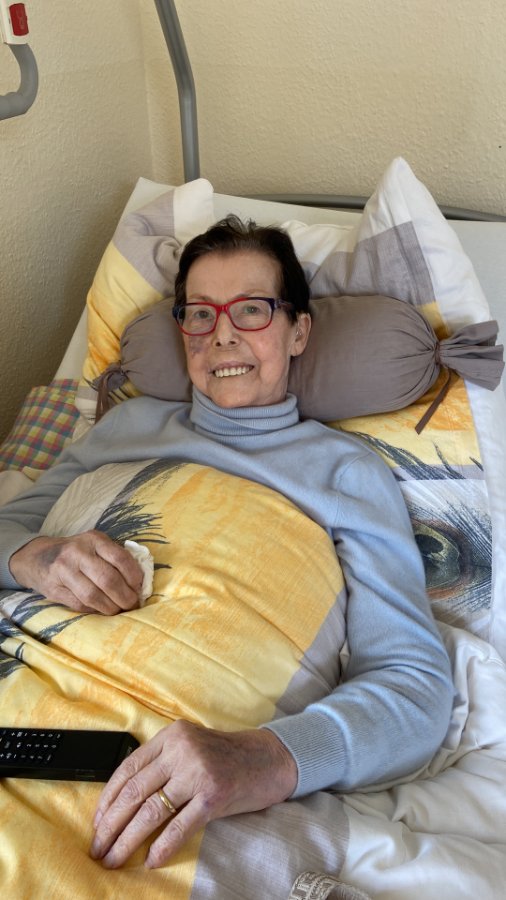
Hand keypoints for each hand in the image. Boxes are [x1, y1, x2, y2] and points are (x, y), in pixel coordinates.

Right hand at [9, 531, 143, 614]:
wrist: (38, 557)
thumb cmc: (76, 552)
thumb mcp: (95, 545)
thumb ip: (115, 557)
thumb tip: (139, 583)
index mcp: (93, 539)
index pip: (120, 558)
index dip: (134, 576)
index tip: (139, 587)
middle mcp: (77, 553)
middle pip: (108, 580)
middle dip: (125, 596)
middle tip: (133, 604)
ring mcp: (63, 571)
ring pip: (93, 596)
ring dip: (111, 607)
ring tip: (119, 610)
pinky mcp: (54, 589)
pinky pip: (80, 605)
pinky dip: (95, 610)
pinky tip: (102, 609)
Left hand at [89, 720, 297, 868]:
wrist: (269, 759)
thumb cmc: (228, 758)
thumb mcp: (191, 749)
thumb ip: (163, 764)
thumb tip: (123, 804)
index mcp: (172, 736)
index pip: (128, 768)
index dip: (107, 799)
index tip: (97, 823)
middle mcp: (182, 750)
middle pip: (134, 791)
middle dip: (110, 825)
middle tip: (98, 849)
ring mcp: (198, 772)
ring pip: (150, 811)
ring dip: (127, 840)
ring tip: (114, 859)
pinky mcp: (214, 795)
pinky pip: (179, 826)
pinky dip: (162, 847)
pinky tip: (151, 860)